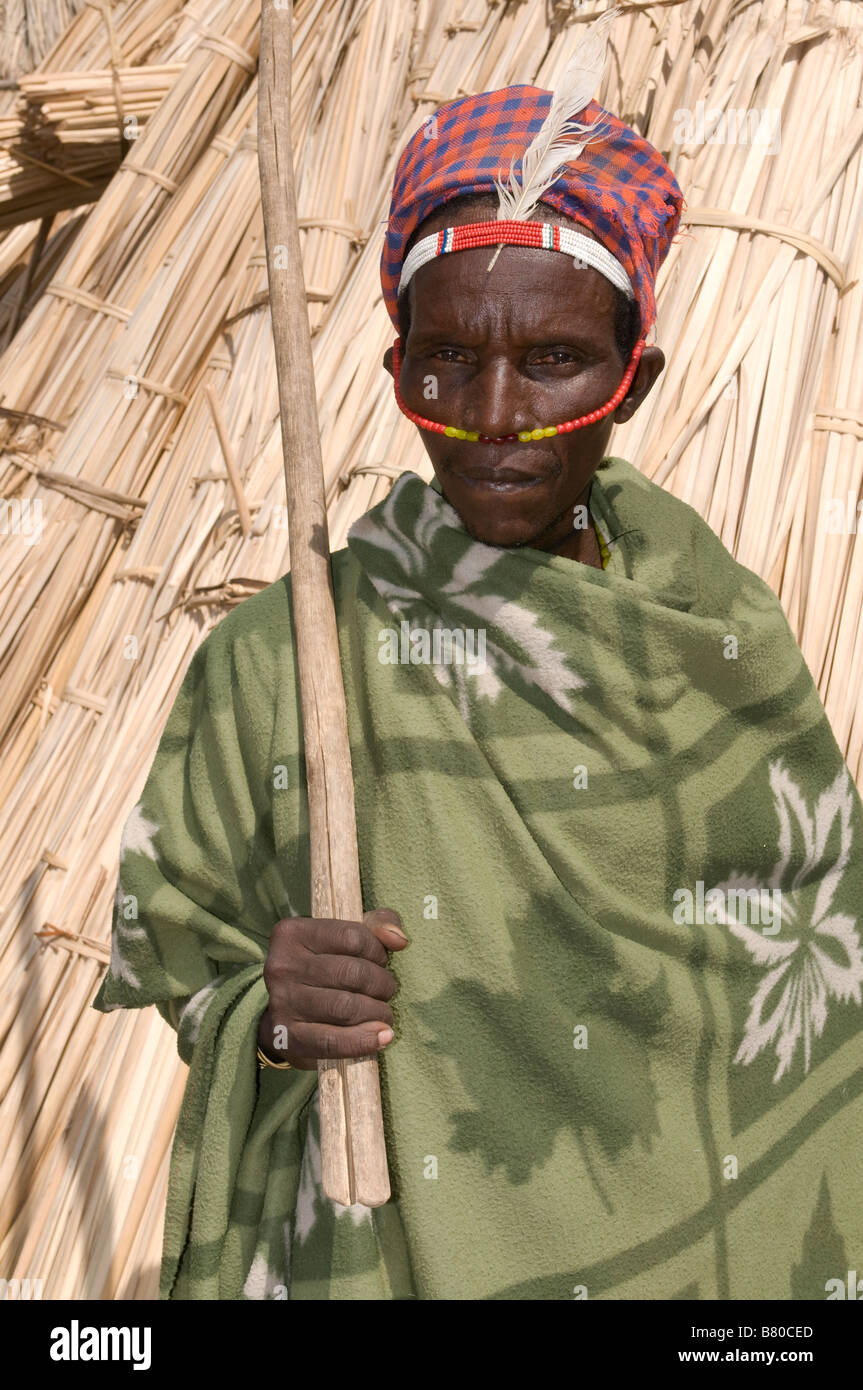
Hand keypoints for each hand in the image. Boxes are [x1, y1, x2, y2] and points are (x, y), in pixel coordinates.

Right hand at [257, 907, 406, 1069]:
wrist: (285, 1013)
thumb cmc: (323, 967)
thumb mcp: (344, 937)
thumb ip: (376, 926)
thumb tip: (399, 939)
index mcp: (293, 933)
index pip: (352, 937)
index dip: (377, 951)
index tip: (381, 961)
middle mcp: (282, 965)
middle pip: (351, 973)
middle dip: (381, 984)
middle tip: (387, 991)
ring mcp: (282, 1002)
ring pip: (345, 1007)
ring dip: (377, 1012)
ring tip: (384, 1014)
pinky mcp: (286, 1037)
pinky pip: (332, 1041)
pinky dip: (364, 1040)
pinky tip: (383, 1037)